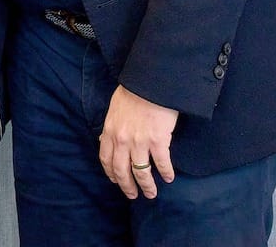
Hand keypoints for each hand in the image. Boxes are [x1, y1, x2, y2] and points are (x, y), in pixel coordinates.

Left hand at [98, 85, 177, 199]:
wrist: (150, 82)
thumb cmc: (133, 91)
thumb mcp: (115, 108)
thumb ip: (112, 126)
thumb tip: (108, 140)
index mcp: (110, 130)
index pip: (106, 159)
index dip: (111, 174)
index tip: (117, 181)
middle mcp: (122, 140)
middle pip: (122, 171)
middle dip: (128, 186)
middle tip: (134, 195)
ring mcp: (140, 142)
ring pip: (141, 172)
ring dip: (147, 186)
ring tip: (152, 193)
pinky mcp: (158, 141)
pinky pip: (162, 164)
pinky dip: (166, 173)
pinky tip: (168, 177)